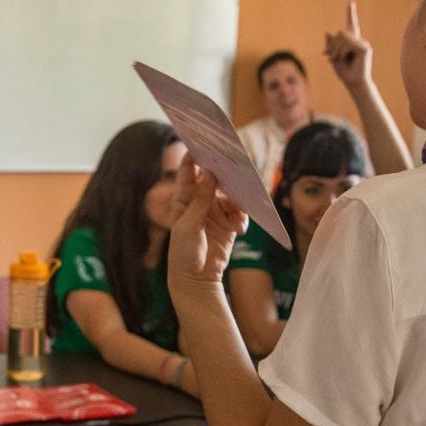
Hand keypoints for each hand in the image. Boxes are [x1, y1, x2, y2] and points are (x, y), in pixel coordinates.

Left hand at [167, 156, 247, 287]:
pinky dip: (242, 219)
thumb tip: (210, 173)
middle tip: (235, 167)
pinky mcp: (229, 225)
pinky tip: (240, 229)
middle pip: (214, 180)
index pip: (188, 172)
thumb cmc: (183, 253)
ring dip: (237, 201)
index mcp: (183, 199)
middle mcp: (200, 202)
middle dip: (224, 174)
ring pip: (230, 196)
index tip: (204, 144)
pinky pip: (240, 214)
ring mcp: (215, 213)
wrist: (195, 281)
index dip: (195, 157)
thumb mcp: (188, 225)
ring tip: (240, 208)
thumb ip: (201, 200)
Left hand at [324, 1, 372, 89]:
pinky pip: (348, 44)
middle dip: (332, 45)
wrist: (353, 83)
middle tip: (330, 57)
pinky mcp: (365, 49)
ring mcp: (363, 44)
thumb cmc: (345, 72)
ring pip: (343, 37)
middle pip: (341, 32)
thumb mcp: (334, 57)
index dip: (351, 13)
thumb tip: (328, 32)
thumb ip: (331, 45)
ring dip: (336, 50)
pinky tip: (345, 60)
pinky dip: (341, 53)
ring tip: (338, 60)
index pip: (352, 25)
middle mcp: (359, 41)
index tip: (351, 2)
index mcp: (352, 42)